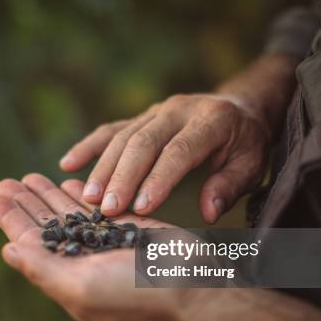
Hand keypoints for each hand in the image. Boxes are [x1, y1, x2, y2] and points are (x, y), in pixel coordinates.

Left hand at [0, 173, 191, 320]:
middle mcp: (82, 257)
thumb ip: (42, 268)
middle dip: (26, 202)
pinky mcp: (127, 226)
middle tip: (5, 181)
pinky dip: (79, 194)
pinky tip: (65, 182)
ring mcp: (104, 241)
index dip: (12, 219)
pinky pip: (96, 206)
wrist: (191, 288)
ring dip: (48, 194)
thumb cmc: (135, 294)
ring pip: (69, 212)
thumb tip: (7, 250)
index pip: (31, 241)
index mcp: (67, 272)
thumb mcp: (81, 287)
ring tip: (28, 176)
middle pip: (46, 223)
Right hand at [59, 94, 270, 223]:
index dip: (159, 179)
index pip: (179, 151)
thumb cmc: (245, 144)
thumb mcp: (252, 165)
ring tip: (87, 198)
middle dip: (122, 177)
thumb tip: (207, 212)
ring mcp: (156, 110)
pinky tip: (68, 164)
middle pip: (143, 143)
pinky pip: (111, 130)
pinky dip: (89, 146)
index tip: (141, 208)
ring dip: (102, 168)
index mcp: (211, 120)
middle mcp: (179, 110)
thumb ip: (230, 185)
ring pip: (123, 137)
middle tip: (105, 208)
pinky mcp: (140, 116)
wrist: (237, 108)